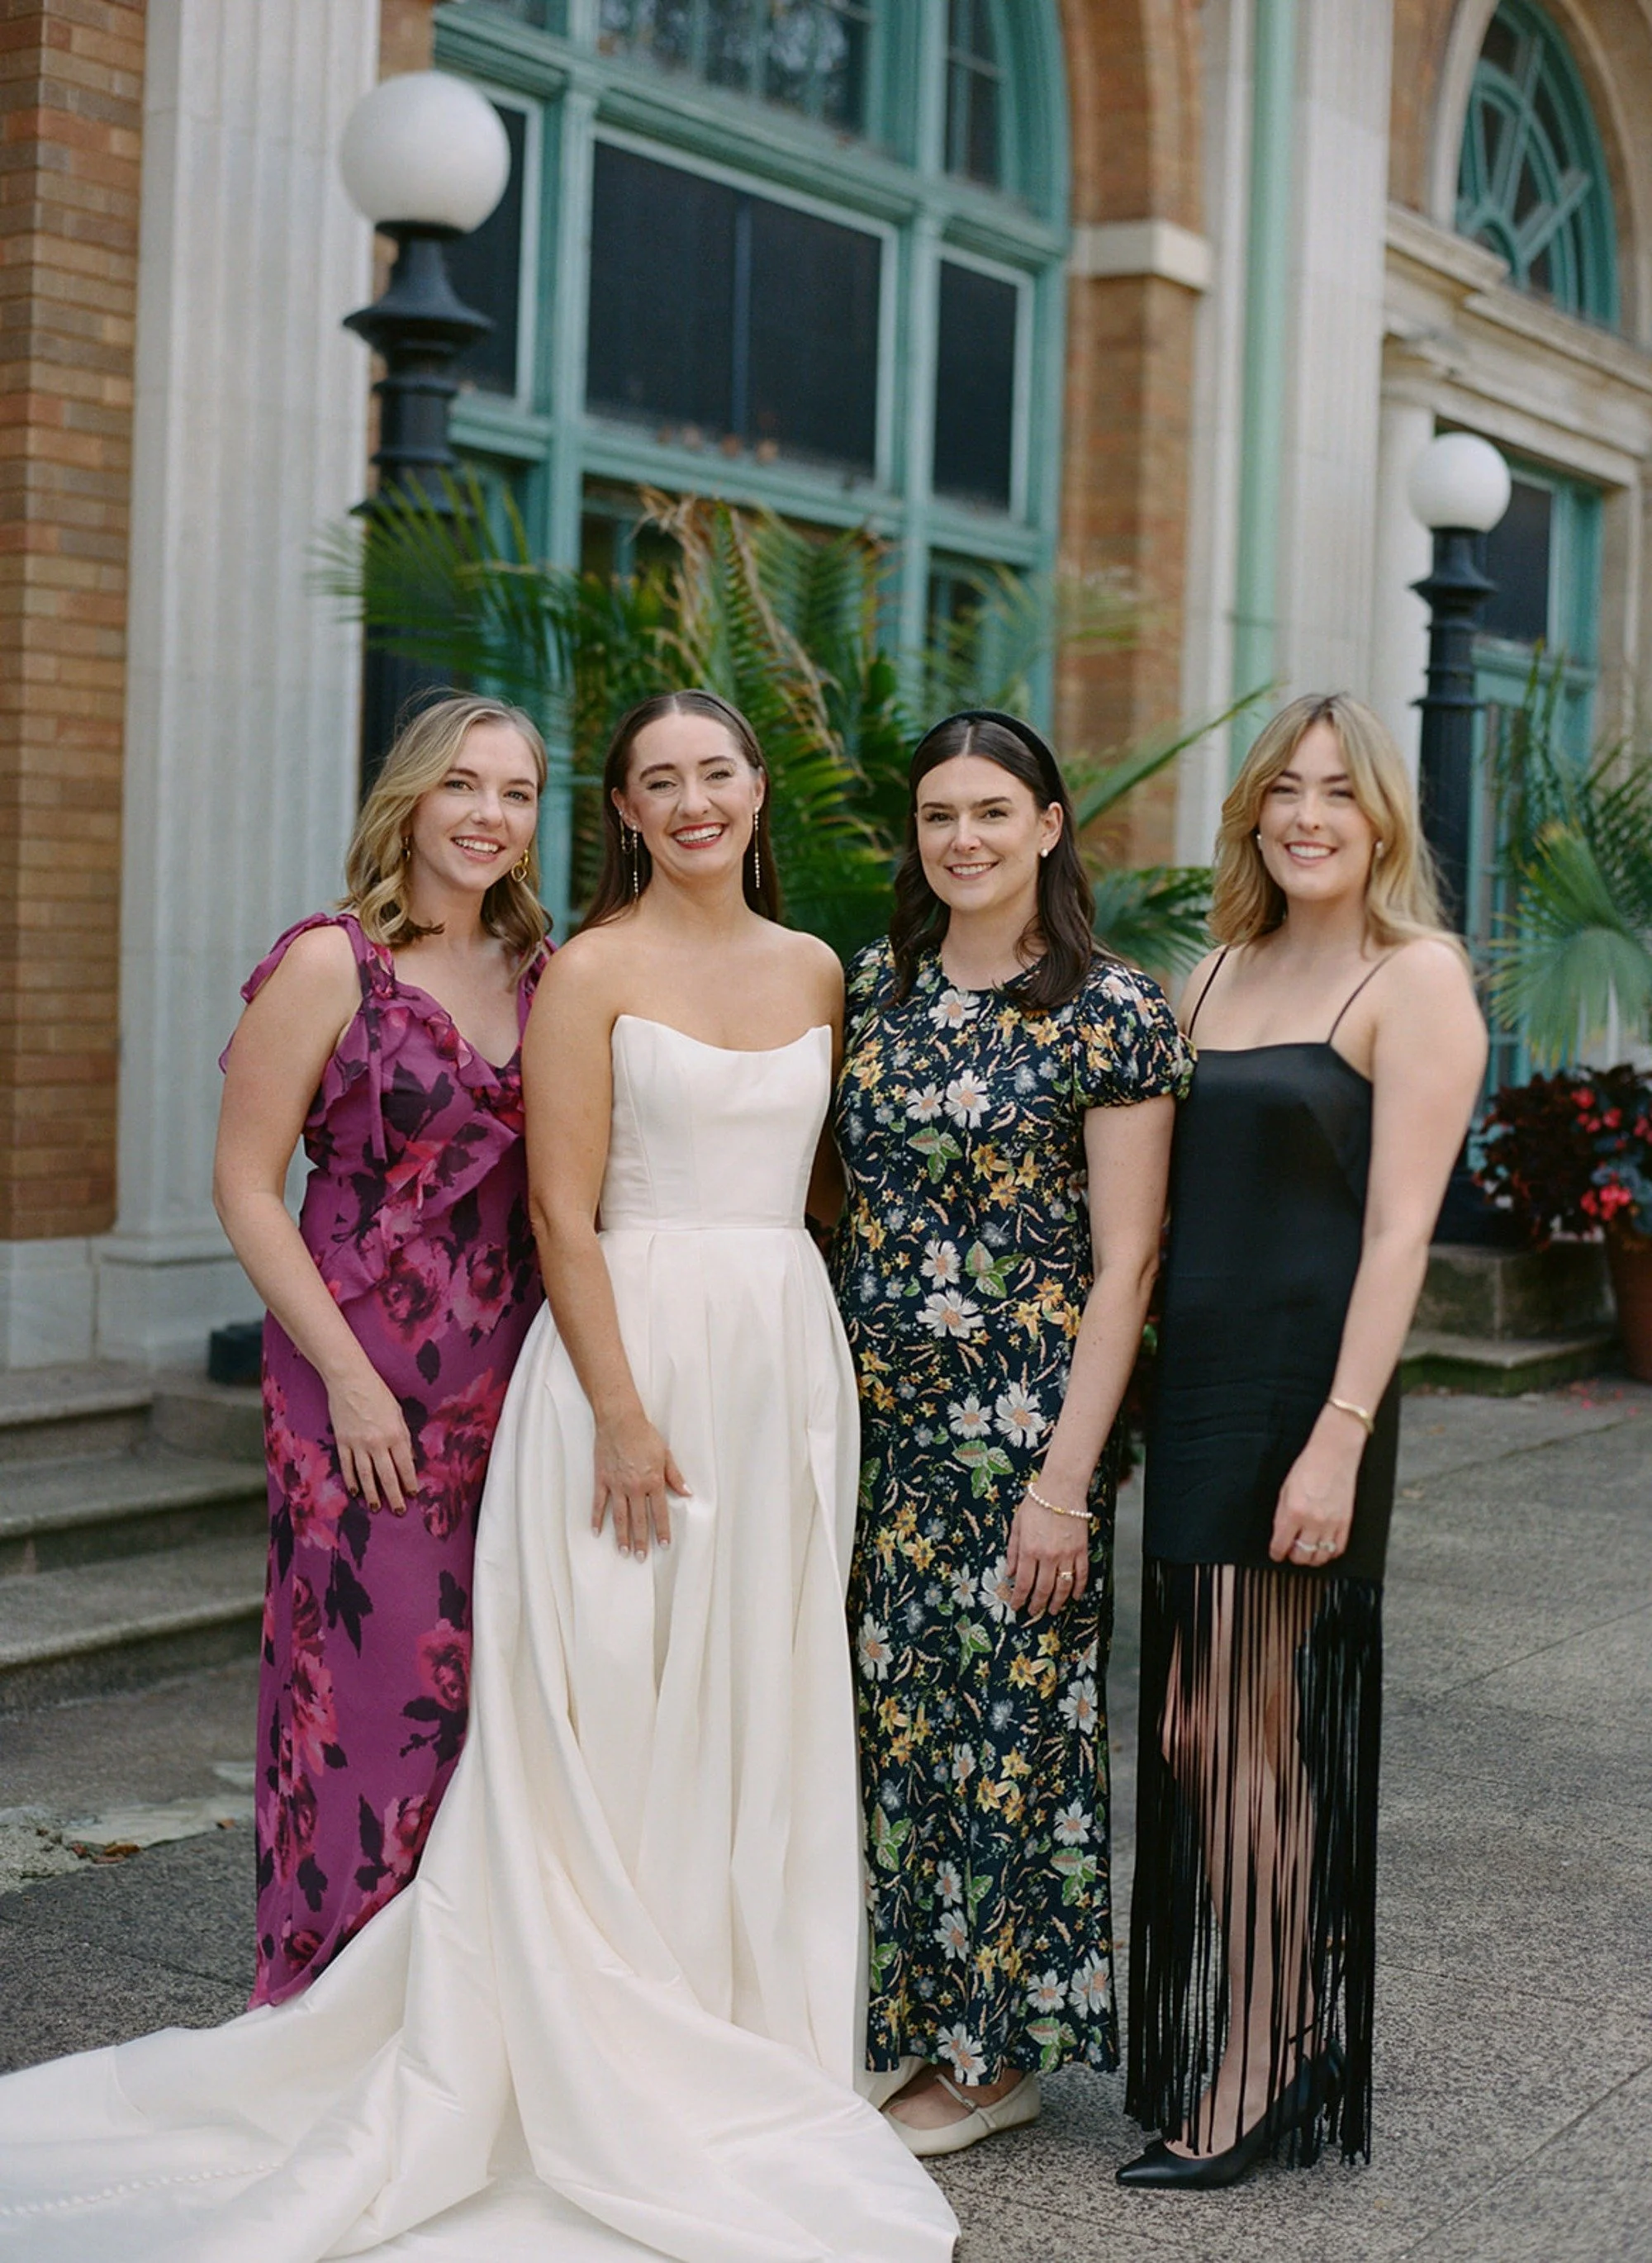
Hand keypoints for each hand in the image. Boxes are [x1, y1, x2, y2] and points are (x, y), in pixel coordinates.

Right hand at [326, 1365, 418, 1512]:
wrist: (350, 1380)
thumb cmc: (378, 1393)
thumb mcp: (398, 1413)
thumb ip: (403, 1437)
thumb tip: (407, 1458)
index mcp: (395, 1434)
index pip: (405, 1466)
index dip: (410, 1482)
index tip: (413, 1494)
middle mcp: (377, 1442)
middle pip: (387, 1476)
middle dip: (394, 1496)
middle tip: (398, 1510)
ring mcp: (358, 1444)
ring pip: (366, 1476)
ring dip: (372, 1494)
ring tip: (376, 1507)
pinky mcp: (342, 1442)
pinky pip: (347, 1467)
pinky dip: (352, 1481)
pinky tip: (356, 1491)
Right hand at [593, 1405, 688, 1559]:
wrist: (620, 1421)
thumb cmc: (644, 1435)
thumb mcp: (665, 1454)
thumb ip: (675, 1476)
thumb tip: (687, 1493)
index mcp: (653, 1481)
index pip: (659, 1512)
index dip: (662, 1530)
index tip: (663, 1546)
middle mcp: (635, 1487)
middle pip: (638, 1520)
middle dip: (641, 1541)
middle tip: (641, 1558)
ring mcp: (616, 1485)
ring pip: (620, 1517)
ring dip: (621, 1536)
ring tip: (623, 1552)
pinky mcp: (602, 1480)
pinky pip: (599, 1503)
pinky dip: (597, 1518)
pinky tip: (596, 1532)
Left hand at [1007, 1493, 1089, 1619]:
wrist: (1061, 1488)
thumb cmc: (1036, 1504)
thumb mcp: (1017, 1525)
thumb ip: (1013, 1551)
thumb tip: (1009, 1573)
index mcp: (1029, 1550)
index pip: (1024, 1583)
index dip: (1019, 1599)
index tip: (1017, 1607)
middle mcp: (1048, 1556)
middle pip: (1043, 1589)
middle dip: (1037, 1604)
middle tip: (1034, 1612)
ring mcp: (1066, 1554)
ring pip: (1063, 1587)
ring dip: (1058, 1602)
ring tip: (1053, 1610)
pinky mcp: (1081, 1550)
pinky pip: (1081, 1575)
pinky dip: (1078, 1588)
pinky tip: (1074, 1597)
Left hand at [1269, 1413, 1361, 1566]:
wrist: (1333, 1455)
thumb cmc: (1308, 1467)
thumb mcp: (1285, 1490)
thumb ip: (1282, 1515)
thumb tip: (1280, 1535)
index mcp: (1294, 1512)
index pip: (1281, 1544)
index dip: (1276, 1553)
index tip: (1276, 1554)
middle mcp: (1313, 1521)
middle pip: (1302, 1556)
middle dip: (1293, 1556)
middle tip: (1291, 1551)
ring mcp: (1332, 1524)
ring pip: (1320, 1557)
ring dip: (1311, 1558)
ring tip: (1307, 1550)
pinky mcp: (1346, 1523)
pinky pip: (1338, 1549)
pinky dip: (1330, 1553)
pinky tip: (1324, 1546)